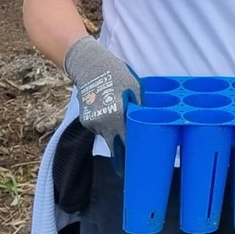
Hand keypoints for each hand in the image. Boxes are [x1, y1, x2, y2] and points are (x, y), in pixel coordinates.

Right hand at [63, 37, 139, 160]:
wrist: (90, 66)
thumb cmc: (118, 76)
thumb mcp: (135, 90)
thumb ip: (140, 110)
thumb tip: (149, 126)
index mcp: (118, 115)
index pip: (126, 143)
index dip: (132, 155)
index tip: (136, 167)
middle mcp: (103, 122)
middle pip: (115, 145)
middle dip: (123, 151)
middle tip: (129, 159)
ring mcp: (92, 123)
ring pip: (107, 136)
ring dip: (114, 133)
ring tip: (118, 117)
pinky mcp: (85, 122)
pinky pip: (99, 129)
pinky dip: (105, 125)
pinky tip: (107, 111)